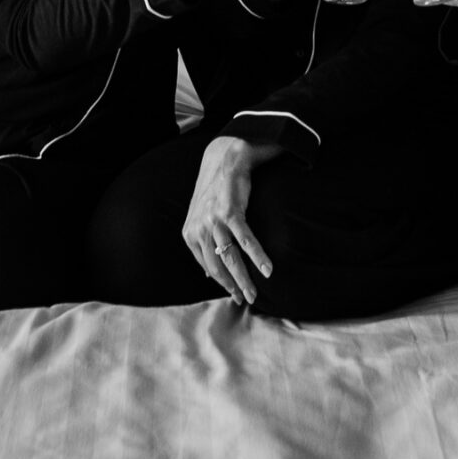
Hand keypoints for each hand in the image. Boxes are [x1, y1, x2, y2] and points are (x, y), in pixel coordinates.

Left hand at [182, 136, 278, 305]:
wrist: (224, 158)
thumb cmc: (216, 190)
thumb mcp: (203, 218)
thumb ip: (204, 244)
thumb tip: (208, 273)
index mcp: (190, 233)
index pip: (207, 266)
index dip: (222, 282)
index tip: (234, 294)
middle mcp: (199, 229)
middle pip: (218, 267)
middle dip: (232, 286)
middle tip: (246, 299)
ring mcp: (213, 221)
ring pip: (230, 258)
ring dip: (244, 279)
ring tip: (254, 293)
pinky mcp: (230, 212)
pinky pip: (245, 240)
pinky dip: (257, 256)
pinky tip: (267, 270)